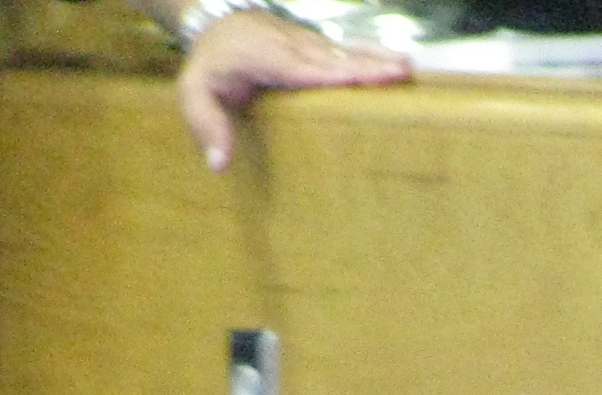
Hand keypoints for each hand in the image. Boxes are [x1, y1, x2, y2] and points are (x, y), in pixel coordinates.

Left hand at [178, 10, 413, 172]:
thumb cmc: (207, 68)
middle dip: (365, 64)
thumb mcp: (194, 94)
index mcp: (259, 56)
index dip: (328, 74)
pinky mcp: (312, 40)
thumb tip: (219, 163)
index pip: (299, 68)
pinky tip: (394, 58)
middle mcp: (285, 43)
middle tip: (399, 73)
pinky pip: (343, 47)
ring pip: (341, 48)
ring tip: (407, 66)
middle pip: (330, 56)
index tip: (356, 80)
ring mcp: (302, 39)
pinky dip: (369, 52)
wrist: (211, 24)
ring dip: (375, 57)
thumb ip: (207, 125)